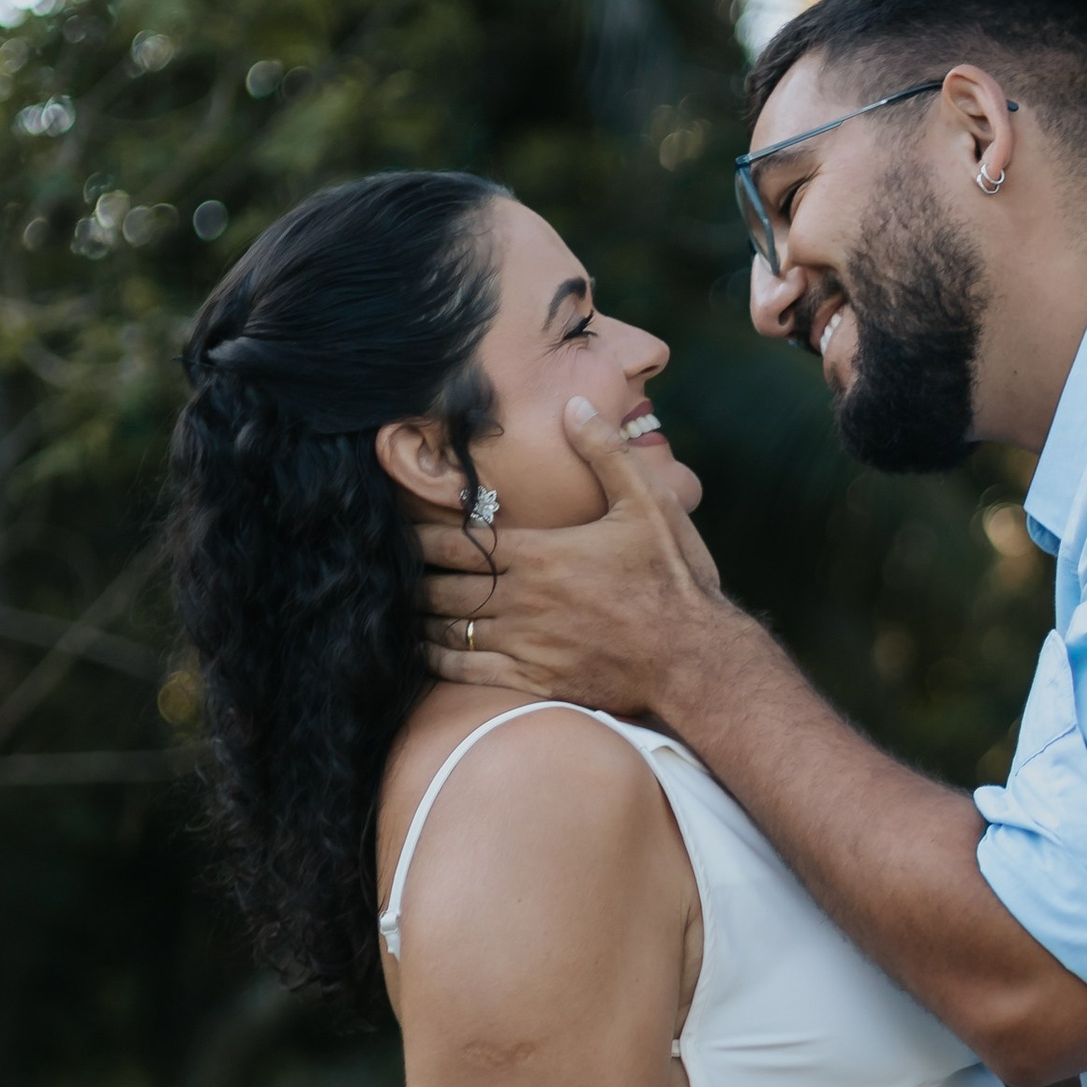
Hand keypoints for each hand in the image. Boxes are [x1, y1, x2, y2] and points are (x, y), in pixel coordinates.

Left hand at [419, 402, 733, 718]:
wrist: (696, 659)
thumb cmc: (674, 579)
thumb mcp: (649, 504)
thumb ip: (606, 453)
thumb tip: (574, 406)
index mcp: (541, 554)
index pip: (460, 541)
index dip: (420, 533)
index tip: (400, 525)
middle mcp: (523, 600)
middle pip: (443, 586)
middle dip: (413, 576)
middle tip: (389, 566)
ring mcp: (527, 644)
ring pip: (450, 629)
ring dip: (420, 616)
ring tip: (401, 605)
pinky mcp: (535, 679)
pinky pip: (469, 672)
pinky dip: (438, 660)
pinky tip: (426, 650)